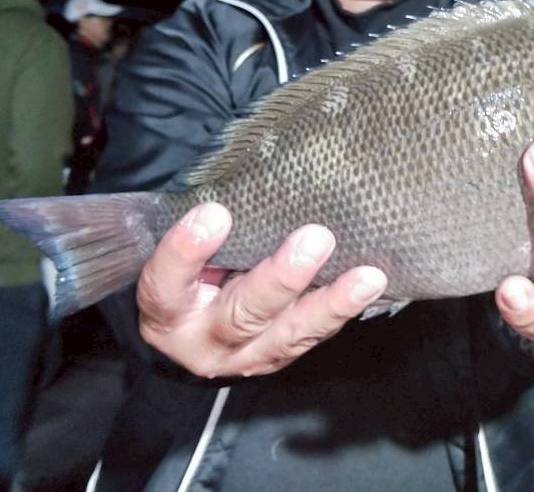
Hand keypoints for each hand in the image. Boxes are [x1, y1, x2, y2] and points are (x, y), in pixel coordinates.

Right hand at [136, 203, 388, 378]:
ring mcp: (245, 356)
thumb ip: (201, 226)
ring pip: (288, 335)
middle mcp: (203, 340)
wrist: (188, 330)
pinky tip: (369, 287)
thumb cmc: (185, 272)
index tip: (214, 213)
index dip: (186, 253)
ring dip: (330, 304)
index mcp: (164, 309)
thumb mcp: (176, 252)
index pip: (165, 285)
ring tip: (367, 278)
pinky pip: (312, 336)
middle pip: (240, 315)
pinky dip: (342, 311)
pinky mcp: (278, 357)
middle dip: (281, 279)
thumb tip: (247, 176)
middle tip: (316, 239)